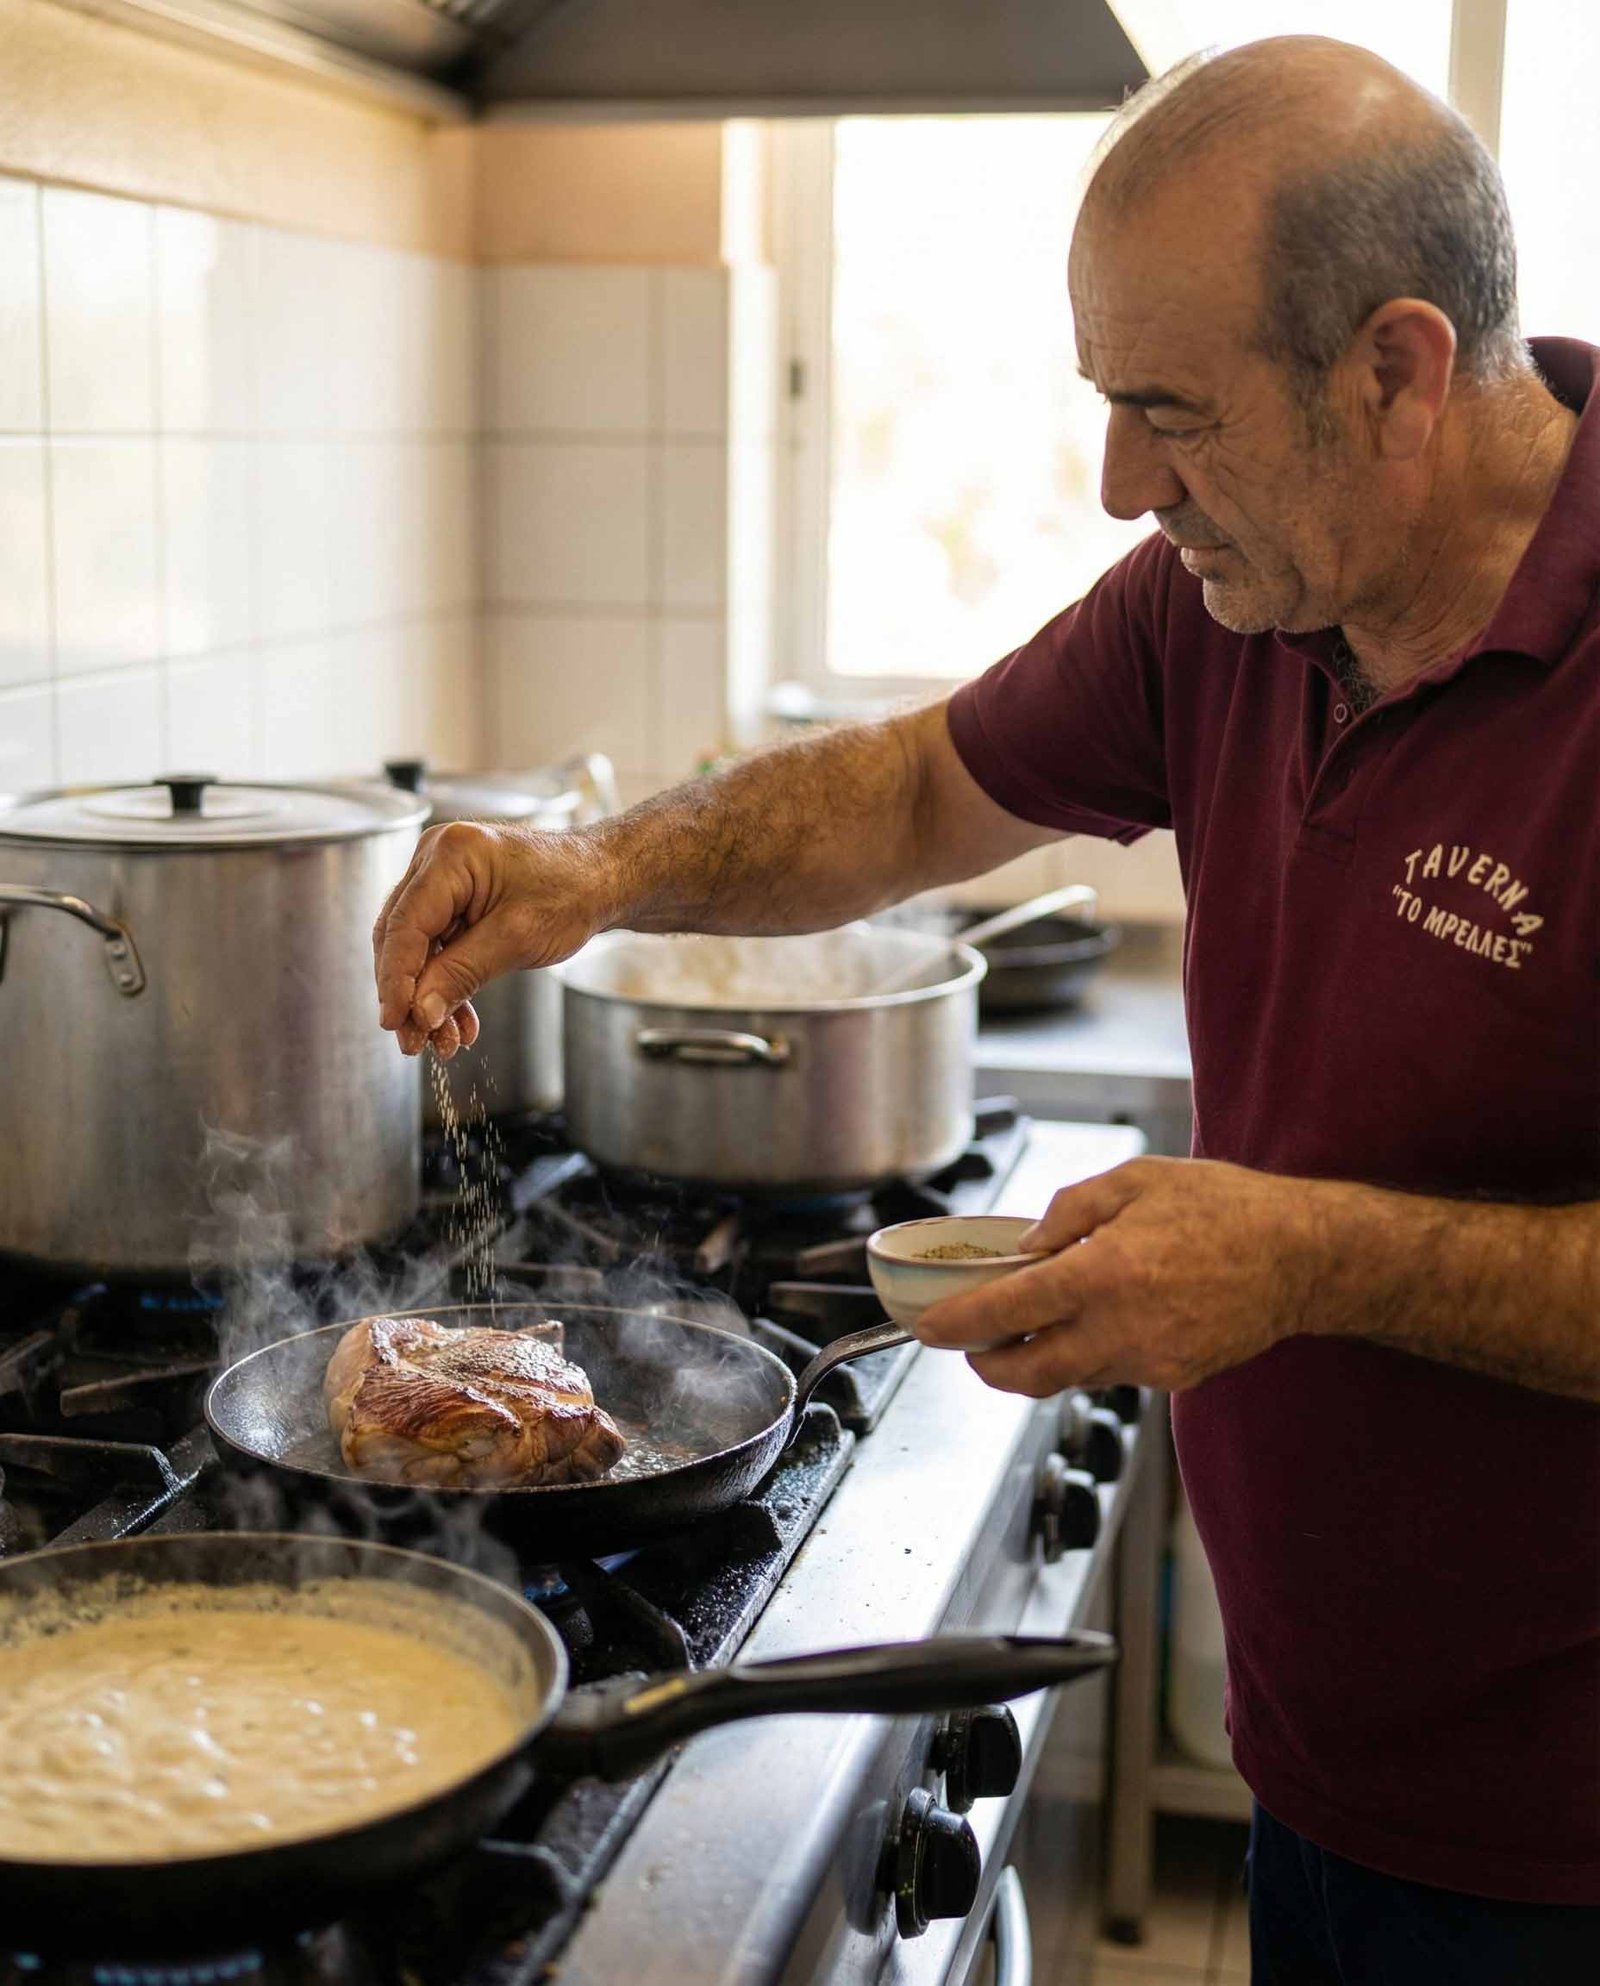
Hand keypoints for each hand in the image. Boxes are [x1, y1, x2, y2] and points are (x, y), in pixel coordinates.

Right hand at [373, 822, 612, 1056]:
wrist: (603, 879)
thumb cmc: (574, 890)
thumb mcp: (518, 938)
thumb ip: (463, 974)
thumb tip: (420, 1012)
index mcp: (450, 855)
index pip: (403, 925)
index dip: (395, 980)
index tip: (394, 1022)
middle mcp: (436, 860)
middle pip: (401, 937)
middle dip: (409, 995)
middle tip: (415, 1041)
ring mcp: (442, 879)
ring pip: (417, 949)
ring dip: (428, 997)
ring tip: (442, 1042)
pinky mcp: (453, 899)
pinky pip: (437, 948)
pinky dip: (446, 985)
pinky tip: (457, 1022)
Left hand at [913, 1157, 1321, 1394]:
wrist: (1303, 1256)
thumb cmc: (1224, 1208)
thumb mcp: (1136, 1180)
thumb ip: (1069, 1212)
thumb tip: (1026, 1247)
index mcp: (1105, 1273)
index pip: (1008, 1312)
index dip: (958, 1325)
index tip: (929, 1329)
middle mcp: (1123, 1328)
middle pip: (1028, 1374)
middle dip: (987, 1366)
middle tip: (972, 1344)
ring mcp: (1151, 1362)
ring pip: (1069, 1377)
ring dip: (1039, 1359)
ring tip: (1034, 1322)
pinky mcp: (1175, 1379)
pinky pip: (1112, 1374)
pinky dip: (1090, 1355)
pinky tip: (1098, 1322)